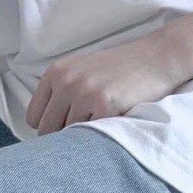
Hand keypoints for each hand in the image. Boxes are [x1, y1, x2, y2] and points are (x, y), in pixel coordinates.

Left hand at [26, 33, 188, 135]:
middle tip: (90, 127)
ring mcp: (85, 93)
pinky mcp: (106, 105)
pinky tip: (116, 121)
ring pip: (70, 136)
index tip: (69, 125)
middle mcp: (67, 81)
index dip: (51, 126)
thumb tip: (43, 130)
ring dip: (86, 135)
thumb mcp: (84, 69)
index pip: (34, 117)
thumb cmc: (123, 67)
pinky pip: (93, 135)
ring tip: (105, 122)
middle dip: (66, 135)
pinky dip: (103, 135)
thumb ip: (62, 91)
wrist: (159, 56)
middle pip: (48, 131)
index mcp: (57, 71)